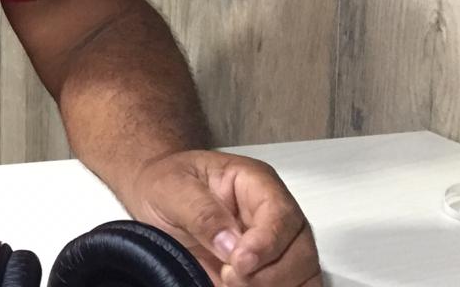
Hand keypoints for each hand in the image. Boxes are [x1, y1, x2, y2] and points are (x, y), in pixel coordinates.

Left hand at [128, 150, 321, 286]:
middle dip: (268, 274)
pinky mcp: (271, 269)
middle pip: (300, 250)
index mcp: (255, 183)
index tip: (239, 262)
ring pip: (303, 275)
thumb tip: (231, 244)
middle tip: (228, 277)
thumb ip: (200, 212)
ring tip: (230, 284)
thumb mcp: (172, 188)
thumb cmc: (168, 184)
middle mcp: (275, 214)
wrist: (156, 199)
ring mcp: (278, 244)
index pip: (280, 213)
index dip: (266, 243)